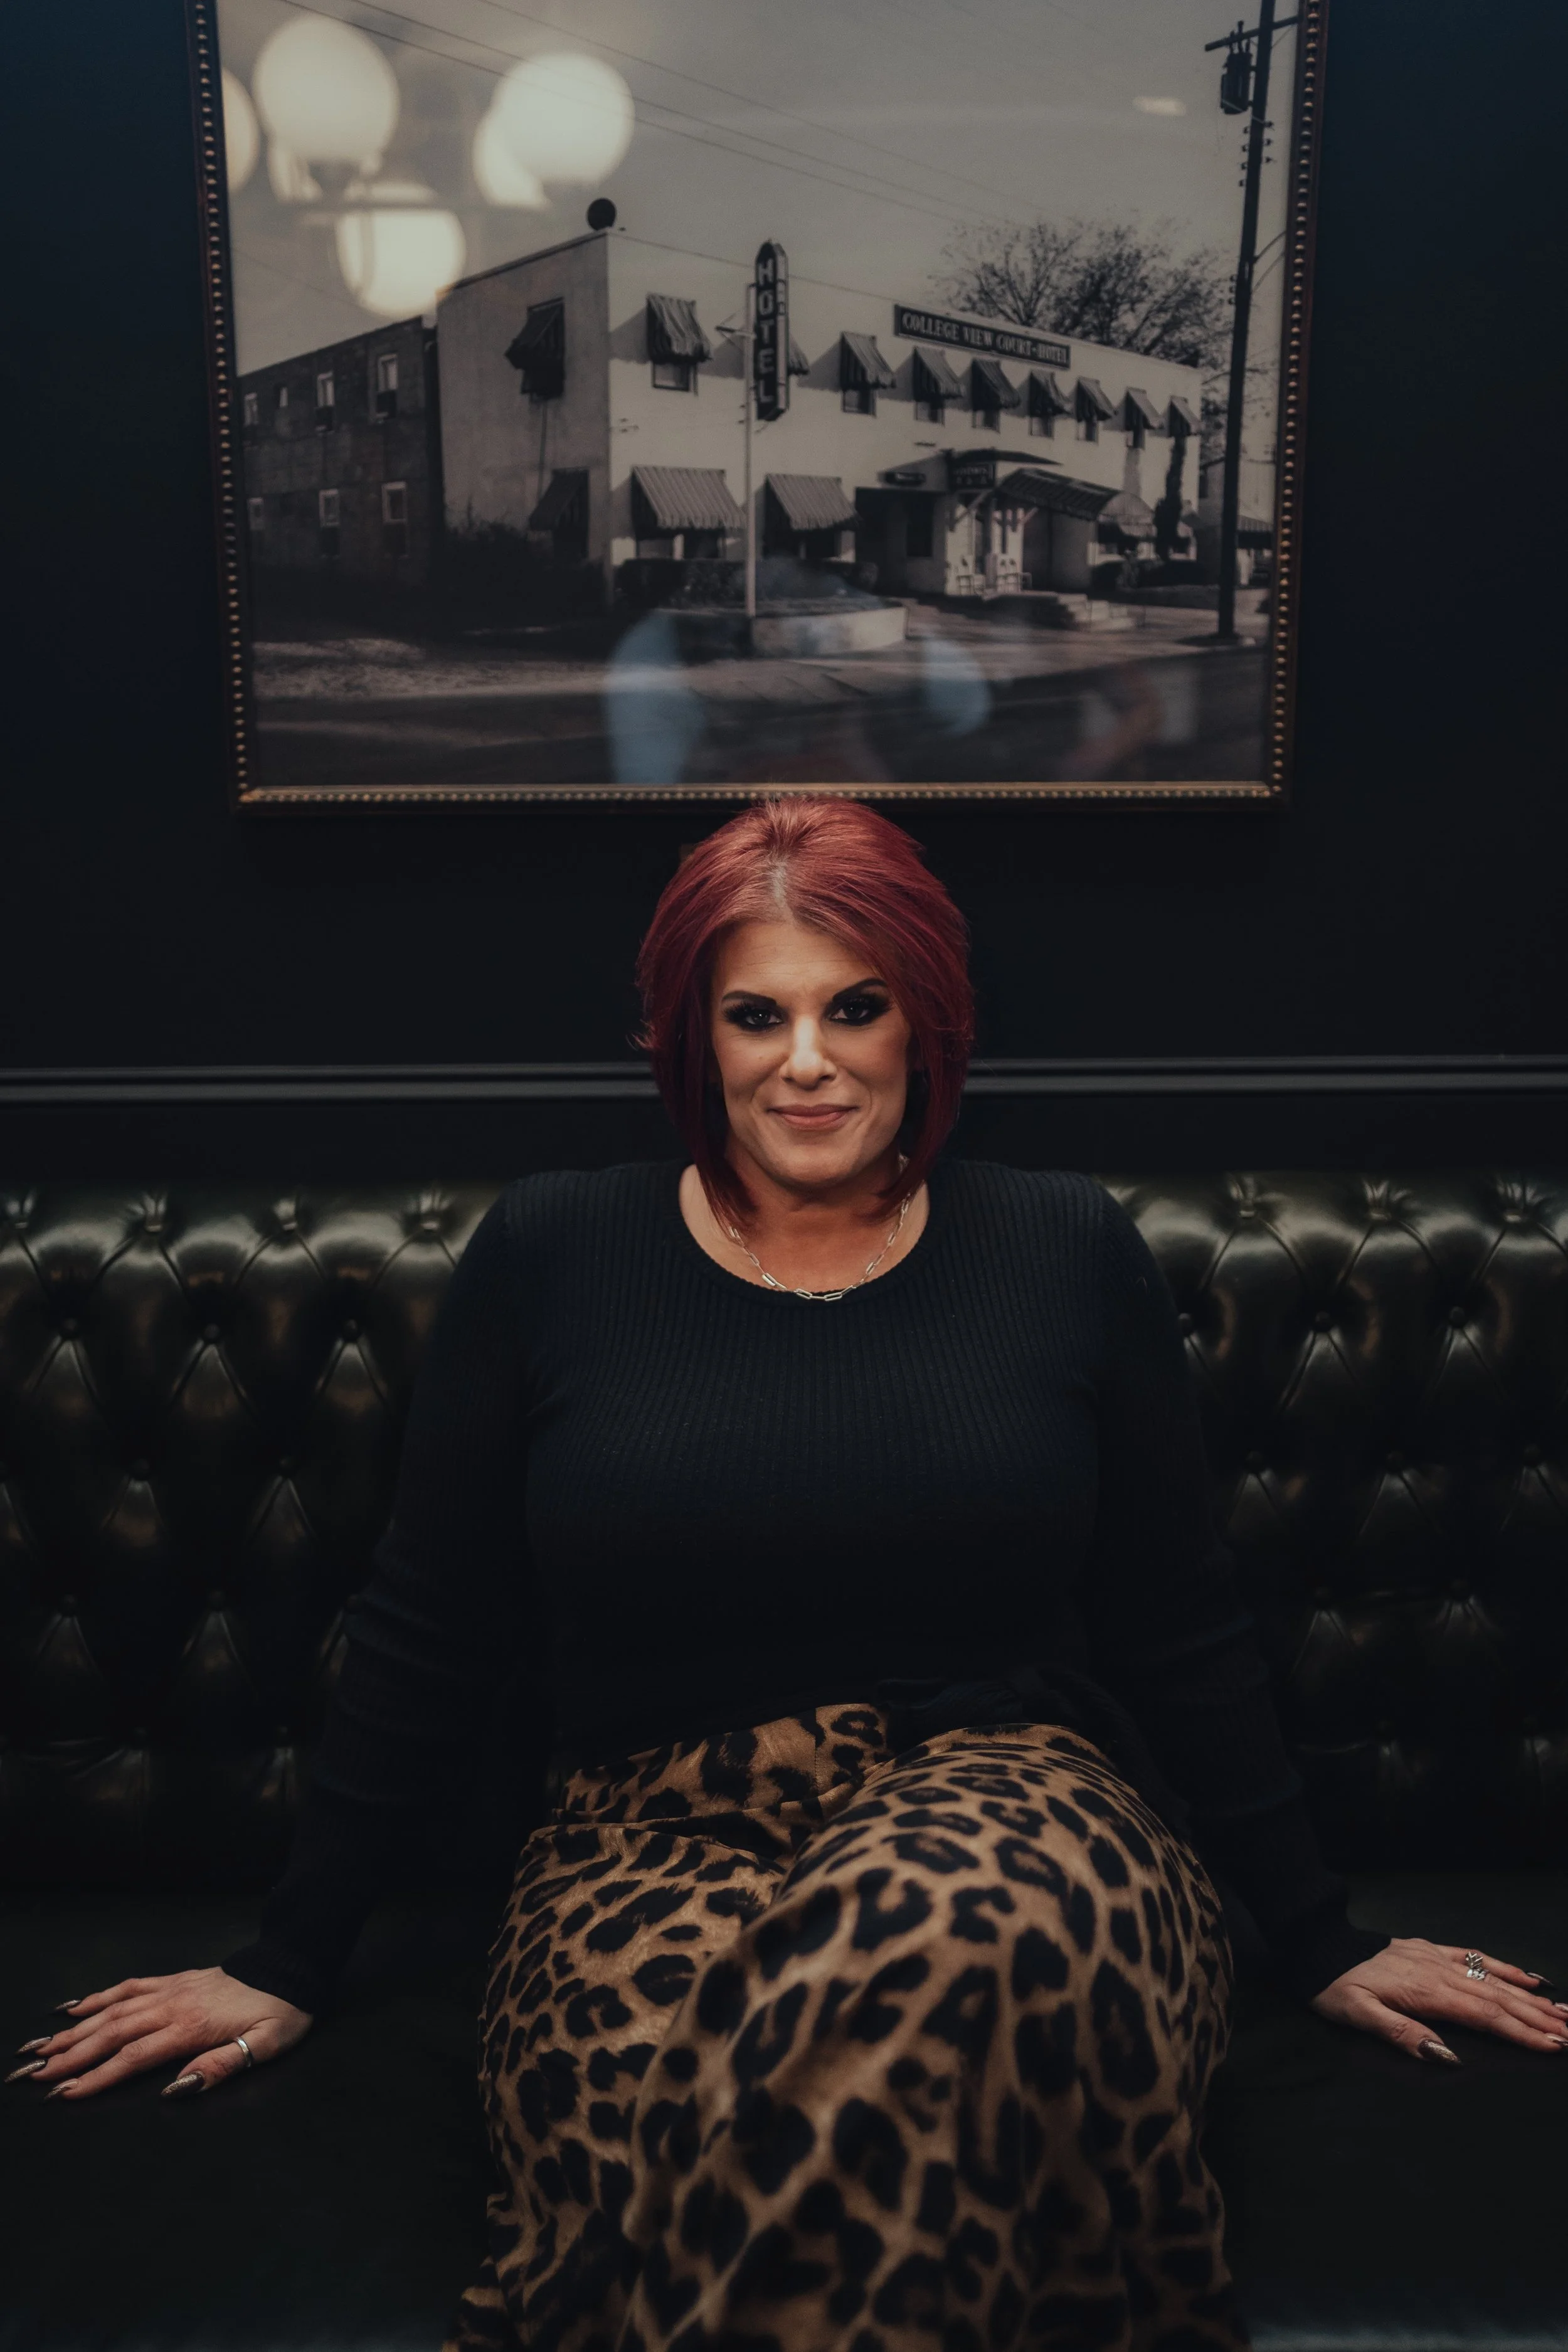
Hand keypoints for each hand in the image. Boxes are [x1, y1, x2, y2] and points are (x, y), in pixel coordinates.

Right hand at [7, 1967, 312, 2101]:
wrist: (291, 1968)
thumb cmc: (281, 2012)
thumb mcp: (266, 2045)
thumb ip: (220, 2066)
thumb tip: (175, 2088)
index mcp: (191, 2027)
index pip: (133, 2057)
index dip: (96, 2077)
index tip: (62, 2094)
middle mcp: (171, 2005)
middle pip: (111, 2033)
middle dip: (68, 2057)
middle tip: (29, 2075)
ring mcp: (169, 1989)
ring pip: (112, 2010)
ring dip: (72, 2030)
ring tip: (38, 2048)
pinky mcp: (172, 1979)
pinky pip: (128, 1986)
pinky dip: (97, 1997)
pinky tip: (72, 2007)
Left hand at [1310, 1938, 1567, 2061]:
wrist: (1316, 1944)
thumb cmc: (1335, 1986)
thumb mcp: (1358, 2015)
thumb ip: (1402, 2035)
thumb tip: (1447, 2057)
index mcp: (1427, 1993)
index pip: (1485, 2017)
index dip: (1521, 2033)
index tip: (1554, 2046)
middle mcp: (1440, 1973)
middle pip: (1499, 1999)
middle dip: (1539, 2018)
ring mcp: (1438, 1958)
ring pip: (1495, 1980)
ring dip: (1532, 1998)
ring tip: (1565, 2012)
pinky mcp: (1432, 1949)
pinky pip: (1477, 1958)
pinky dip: (1506, 1967)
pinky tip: (1530, 1977)